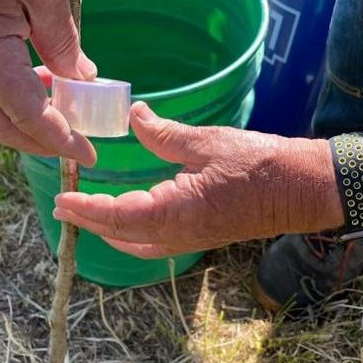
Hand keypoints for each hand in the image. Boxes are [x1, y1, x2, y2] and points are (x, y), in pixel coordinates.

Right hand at [0, 0, 96, 163]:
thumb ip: (64, 41)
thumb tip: (83, 81)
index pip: (28, 115)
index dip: (62, 140)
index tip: (89, 154)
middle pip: (3, 126)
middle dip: (43, 143)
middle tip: (79, 143)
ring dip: (28, 122)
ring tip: (65, 111)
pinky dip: (14, 99)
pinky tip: (42, 82)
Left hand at [54, 103, 342, 257]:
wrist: (301, 190)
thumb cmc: (260, 164)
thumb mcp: (207, 143)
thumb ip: (164, 134)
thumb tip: (134, 117)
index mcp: (177, 211)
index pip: (118, 215)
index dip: (86, 209)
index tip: (61, 199)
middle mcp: (178, 234)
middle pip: (120, 234)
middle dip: (89, 220)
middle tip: (63, 206)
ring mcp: (188, 241)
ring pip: (134, 244)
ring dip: (106, 230)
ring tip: (85, 213)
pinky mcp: (197, 238)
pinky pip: (153, 246)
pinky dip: (129, 236)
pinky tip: (123, 223)